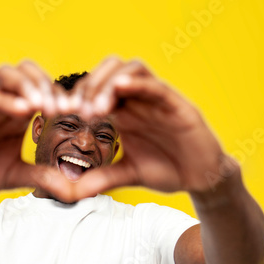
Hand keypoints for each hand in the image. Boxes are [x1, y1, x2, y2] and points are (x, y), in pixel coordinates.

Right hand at [0, 61, 67, 202]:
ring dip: (28, 85)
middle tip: (62, 107)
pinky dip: (6, 101)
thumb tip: (72, 190)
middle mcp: (1, 104)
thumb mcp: (16, 176)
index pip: (41, 89)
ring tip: (44, 105)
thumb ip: (42, 177)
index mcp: (16, 114)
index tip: (80, 111)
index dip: (61, 96)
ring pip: (6, 75)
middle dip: (47, 83)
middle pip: (25, 70)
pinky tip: (23, 111)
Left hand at [36, 58, 230, 201]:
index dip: (77, 96)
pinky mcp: (177, 105)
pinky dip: (138, 83)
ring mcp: (158, 99)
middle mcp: (139, 100)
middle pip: (110, 71)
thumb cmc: (167, 169)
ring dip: (110, 82)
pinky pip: (157, 86)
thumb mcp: (128, 174)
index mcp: (125, 112)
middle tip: (77, 109)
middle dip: (89, 85)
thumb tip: (70, 193)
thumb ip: (101, 179)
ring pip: (132, 69)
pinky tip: (121, 88)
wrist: (201, 179)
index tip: (61, 112)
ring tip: (96, 107)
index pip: (97, 90)